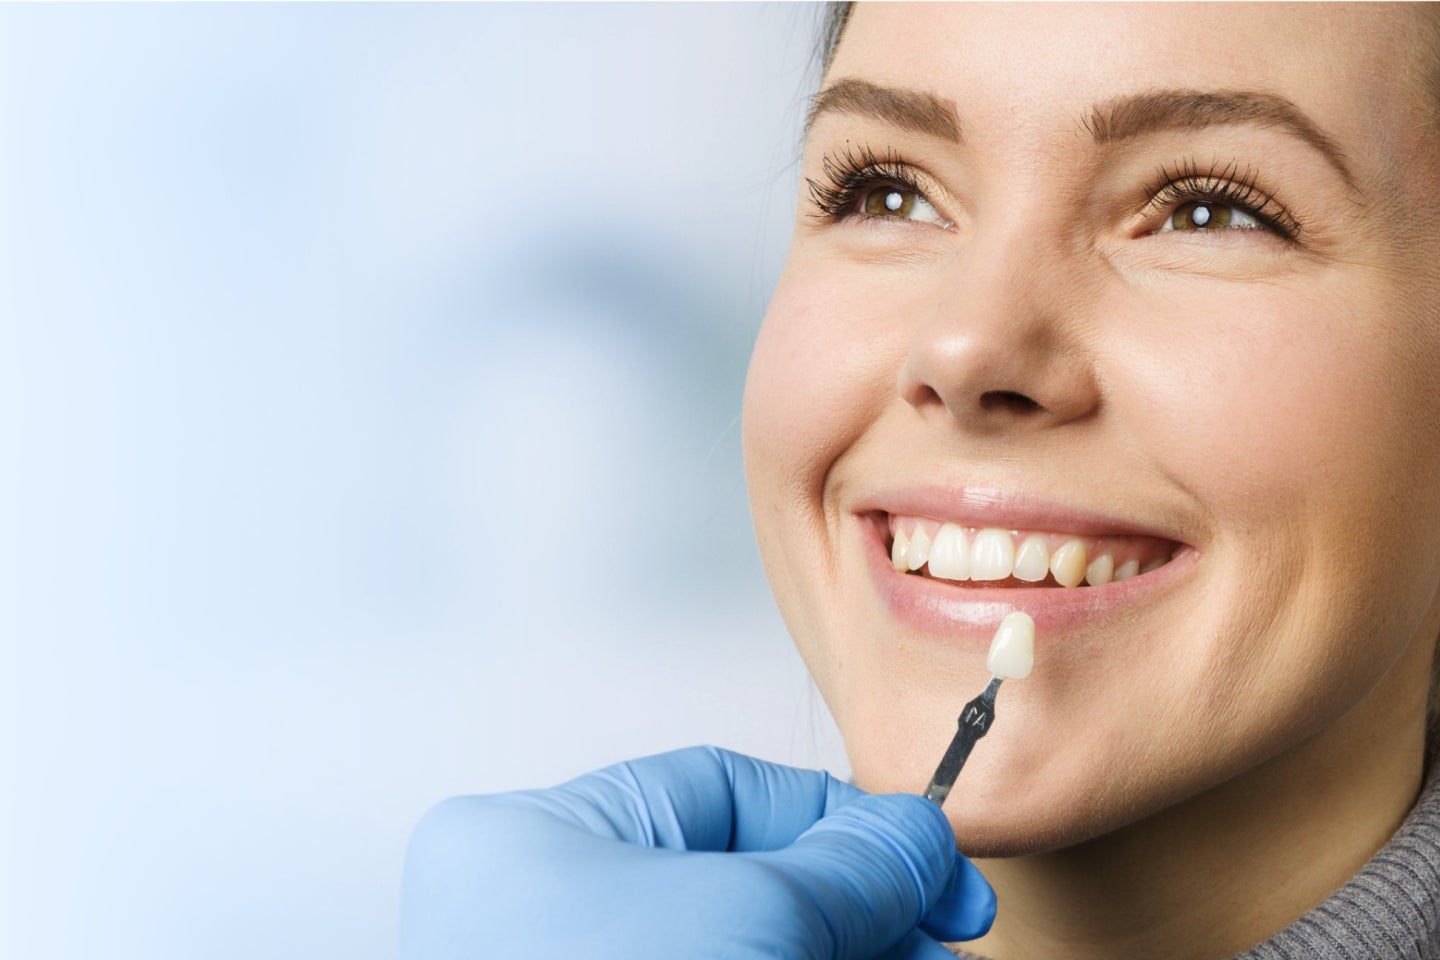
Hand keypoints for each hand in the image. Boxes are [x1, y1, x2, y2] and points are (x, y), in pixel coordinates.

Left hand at [400, 746, 994, 958]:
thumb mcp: (745, 917)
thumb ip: (844, 868)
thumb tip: (915, 833)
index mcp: (537, 842)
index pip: (716, 790)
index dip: (838, 819)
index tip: (928, 858)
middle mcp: (553, 917)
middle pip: (745, 884)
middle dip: (860, 912)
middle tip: (946, 937)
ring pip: (750, 951)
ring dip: (850, 959)